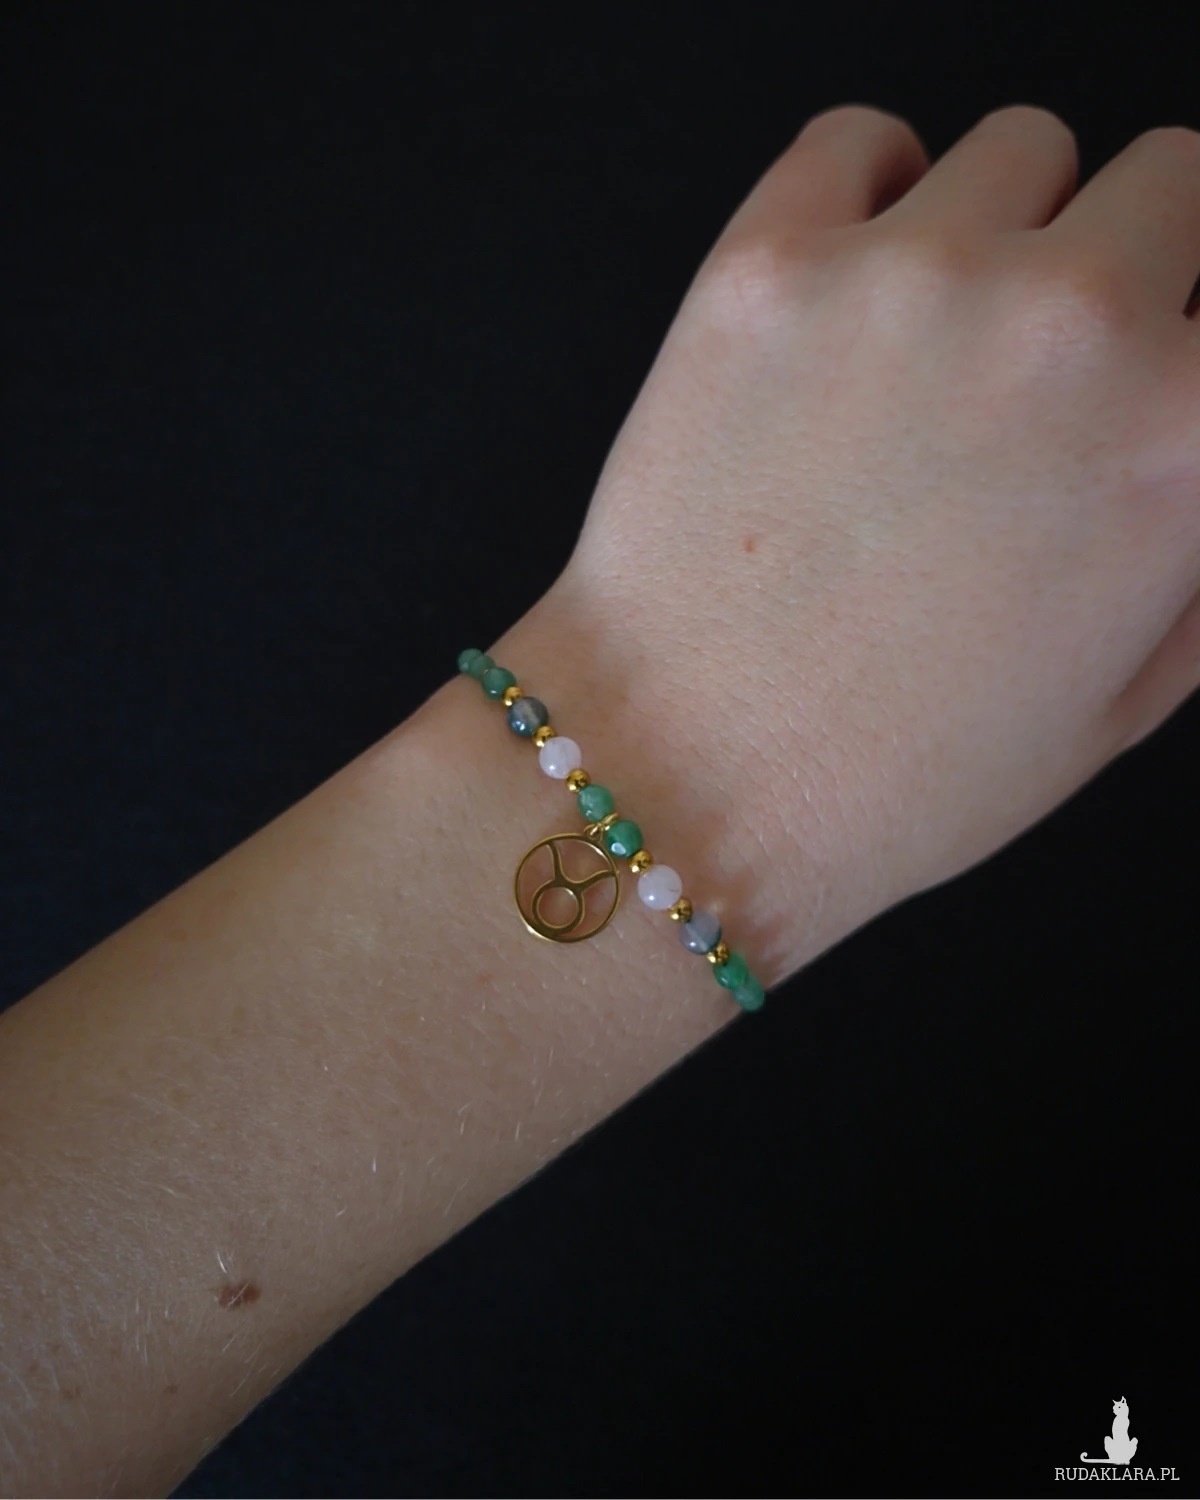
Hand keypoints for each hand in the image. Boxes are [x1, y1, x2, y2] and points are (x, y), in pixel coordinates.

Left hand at [521, 105, 1199, 977]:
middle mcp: (1069, 327)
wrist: (687, 780)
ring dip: (1007, 230)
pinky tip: (853, 289)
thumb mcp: (1121, 699)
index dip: (1195, 351)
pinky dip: (870, 194)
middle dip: (1139, 266)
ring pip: (1023, 150)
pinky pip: (859, 139)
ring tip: (941, 345)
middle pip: (1175, 182)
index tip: (1158, 377)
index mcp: (1187, 438)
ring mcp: (910, 281)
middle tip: (1060, 363)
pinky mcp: (766, 268)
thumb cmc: (893, 771)